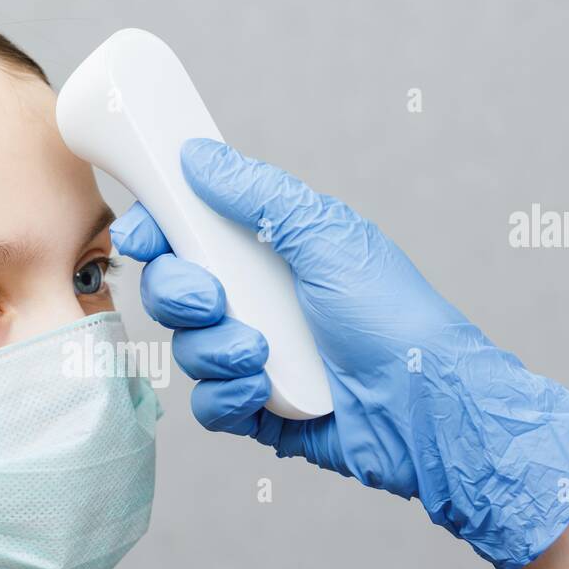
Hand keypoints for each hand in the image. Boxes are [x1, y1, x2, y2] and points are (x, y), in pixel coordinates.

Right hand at [110, 138, 568, 568]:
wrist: (425, 405)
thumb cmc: (394, 317)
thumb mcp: (329, 238)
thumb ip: (259, 195)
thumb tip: (200, 156)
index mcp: (267, 255)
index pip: (187, 236)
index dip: (155, 232)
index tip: (143, 235)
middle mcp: (254, 303)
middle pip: (171, 292)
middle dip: (182, 295)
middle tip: (217, 300)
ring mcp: (253, 359)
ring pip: (187, 351)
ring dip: (217, 351)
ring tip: (264, 355)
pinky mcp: (257, 412)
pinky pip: (208, 407)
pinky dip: (229, 398)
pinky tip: (266, 391)